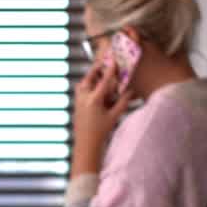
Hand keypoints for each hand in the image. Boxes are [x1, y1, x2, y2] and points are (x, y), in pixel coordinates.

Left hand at [72, 60, 132, 174]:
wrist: (86, 144)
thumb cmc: (100, 132)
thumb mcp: (114, 116)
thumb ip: (123, 102)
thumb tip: (130, 91)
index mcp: (94, 100)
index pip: (104, 81)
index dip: (110, 70)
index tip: (114, 61)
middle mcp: (84, 98)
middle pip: (89, 78)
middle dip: (96, 69)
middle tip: (103, 63)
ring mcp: (78, 101)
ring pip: (83, 83)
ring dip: (91, 77)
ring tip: (98, 74)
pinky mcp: (76, 105)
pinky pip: (80, 90)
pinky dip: (87, 85)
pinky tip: (93, 88)